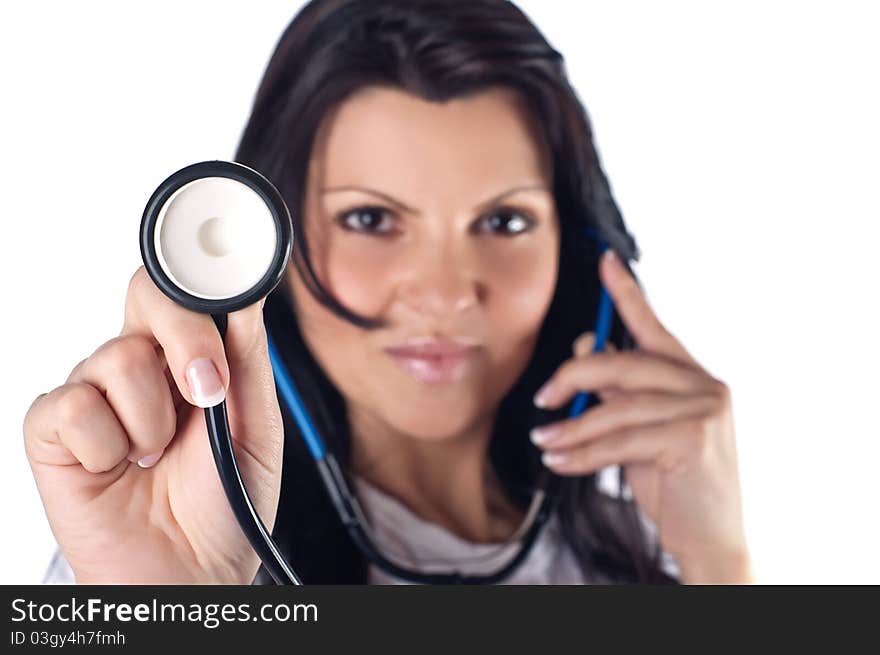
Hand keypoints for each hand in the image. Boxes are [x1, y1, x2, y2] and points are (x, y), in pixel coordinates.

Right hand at [23, 267, 283, 583]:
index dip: (201, 284)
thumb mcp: (257, 430)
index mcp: (187, 359)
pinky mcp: (53, 432)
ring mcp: (94, 395)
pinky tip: (119, 468)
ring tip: (159, 456)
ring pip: (116, 358)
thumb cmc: (225, 502)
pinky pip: (75, 407)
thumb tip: (245, 301)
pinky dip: (107, 445)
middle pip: (143, 295)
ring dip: (154, 419)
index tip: (231, 291)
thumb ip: (248, 365)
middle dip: (185, 339)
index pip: (182, 292)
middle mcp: (138, 367)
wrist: (193, 571)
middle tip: (209, 391)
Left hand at [530, 250, 752, 582]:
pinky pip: (621, 439)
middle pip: (624, 363)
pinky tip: (560, 460)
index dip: (626, 293)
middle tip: (543, 398)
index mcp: (690, 377)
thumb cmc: (676, 483)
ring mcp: (703, 410)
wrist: (712, 537)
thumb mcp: (641, 430)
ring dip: (572, 426)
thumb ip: (618, 392)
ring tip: (544, 441)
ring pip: (617, 405)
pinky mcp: (693, 438)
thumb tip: (583, 351)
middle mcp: (703, 385)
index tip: (604, 260)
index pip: (653, 326)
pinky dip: (583, 452)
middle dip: (573, 378)